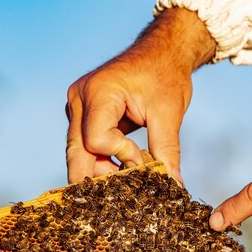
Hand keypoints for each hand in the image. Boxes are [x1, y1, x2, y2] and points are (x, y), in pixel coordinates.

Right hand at [65, 8, 215, 182]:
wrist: (161, 53)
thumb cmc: (165, 74)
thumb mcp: (169, 112)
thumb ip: (167, 150)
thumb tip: (174, 186)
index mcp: (98, 92)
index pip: (97, 140)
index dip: (120, 155)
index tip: (142, 158)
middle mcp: (79, 99)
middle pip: (77, 152)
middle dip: (96, 178)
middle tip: (118, 198)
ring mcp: (78, 108)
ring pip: (78, 153)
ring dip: (99, 172)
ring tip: (126, 180)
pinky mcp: (83, 116)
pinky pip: (85, 146)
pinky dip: (101, 162)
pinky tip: (120, 170)